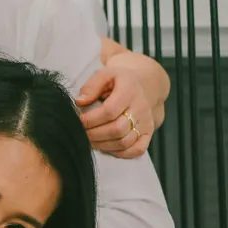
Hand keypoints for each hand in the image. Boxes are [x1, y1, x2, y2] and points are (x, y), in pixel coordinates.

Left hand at [74, 38, 162, 157]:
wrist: (143, 86)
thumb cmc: (118, 82)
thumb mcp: (105, 74)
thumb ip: (91, 86)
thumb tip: (80, 102)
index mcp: (129, 90)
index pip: (109, 110)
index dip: (91, 119)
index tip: (78, 121)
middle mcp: (141, 108)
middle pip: (117, 129)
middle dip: (94, 134)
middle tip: (81, 133)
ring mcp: (146, 122)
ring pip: (125, 142)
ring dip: (103, 145)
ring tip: (90, 140)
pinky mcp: (148, 134)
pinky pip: (136, 150)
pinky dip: (120, 153)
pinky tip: (107, 147)